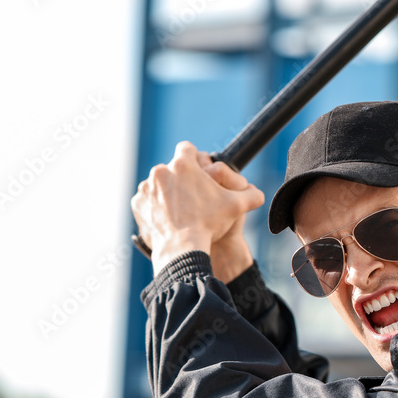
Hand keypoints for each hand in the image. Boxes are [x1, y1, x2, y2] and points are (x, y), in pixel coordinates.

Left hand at [131, 142, 264, 272]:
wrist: (182, 249)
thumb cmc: (210, 225)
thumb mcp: (236, 207)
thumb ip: (251, 195)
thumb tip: (259, 194)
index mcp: (183, 164)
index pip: (188, 148)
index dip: (195, 160)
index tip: (199, 173)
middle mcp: (161, 171)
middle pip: (172, 167)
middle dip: (181, 179)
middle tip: (192, 198)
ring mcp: (146, 187)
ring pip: (158, 184)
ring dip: (167, 193)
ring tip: (180, 211)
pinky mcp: (137, 204)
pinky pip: (147, 201)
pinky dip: (155, 207)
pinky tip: (168, 219)